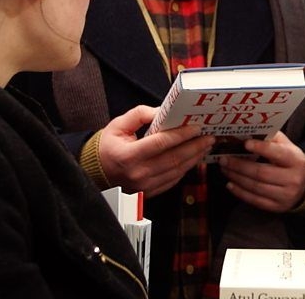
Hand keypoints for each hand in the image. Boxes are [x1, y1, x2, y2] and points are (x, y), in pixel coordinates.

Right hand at [97, 105, 215, 196]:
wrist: (96, 173)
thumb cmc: (108, 146)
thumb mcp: (118, 125)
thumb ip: (140, 114)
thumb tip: (162, 111)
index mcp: (128, 156)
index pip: (161, 143)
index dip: (181, 135)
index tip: (196, 127)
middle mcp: (138, 174)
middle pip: (174, 159)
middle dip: (195, 147)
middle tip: (209, 137)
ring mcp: (144, 186)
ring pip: (177, 171)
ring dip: (194, 158)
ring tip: (205, 146)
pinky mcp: (149, 193)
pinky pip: (173, 181)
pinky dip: (185, 169)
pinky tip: (193, 158)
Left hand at [218, 132, 304, 212]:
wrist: (304, 187)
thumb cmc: (289, 162)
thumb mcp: (286, 146)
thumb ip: (271, 138)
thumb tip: (248, 131)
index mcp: (295, 160)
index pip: (278, 153)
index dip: (261, 148)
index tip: (245, 143)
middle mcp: (293, 179)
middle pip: (262, 173)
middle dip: (240, 166)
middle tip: (224, 159)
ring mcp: (285, 195)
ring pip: (256, 187)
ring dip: (236, 178)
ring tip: (225, 169)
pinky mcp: (277, 207)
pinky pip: (255, 200)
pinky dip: (240, 192)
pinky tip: (230, 184)